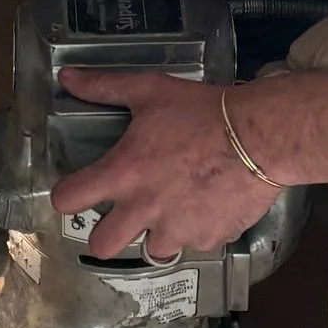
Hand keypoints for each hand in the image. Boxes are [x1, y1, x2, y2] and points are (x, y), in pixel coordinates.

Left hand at [49, 71, 278, 259]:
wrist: (261, 136)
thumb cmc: (202, 112)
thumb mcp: (150, 91)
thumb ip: (105, 87)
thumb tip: (67, 77)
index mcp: (123, 174)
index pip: (68, 200)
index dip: (66, 196)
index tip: (75, 192)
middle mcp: (144, 209)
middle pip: (101, 246)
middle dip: (106, 235)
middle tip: (121, 217)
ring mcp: (177, 230)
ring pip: (153, 250)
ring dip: (158, 234)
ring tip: (173, 209)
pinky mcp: (209, 239)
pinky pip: (195, 243)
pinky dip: (198, 229)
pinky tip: (208, 205)